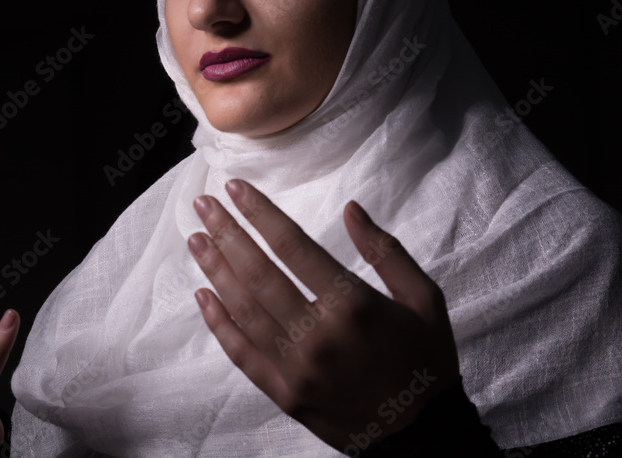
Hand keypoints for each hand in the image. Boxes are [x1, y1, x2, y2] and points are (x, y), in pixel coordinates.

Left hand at [187, 179, 459, 451]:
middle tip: (204, 204)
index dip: (260, 213)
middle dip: (227, 233)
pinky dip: (219, 324)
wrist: (423, 435)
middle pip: (259, 274)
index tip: (236, 188)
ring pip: (244, 310)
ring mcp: (297, 369)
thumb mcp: (425, 298)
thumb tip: (351, 208)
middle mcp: (319, 335)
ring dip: (216, 270)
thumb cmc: (426, 360)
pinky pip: (242, 355)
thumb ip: (386, 252)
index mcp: (354, 305)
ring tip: (196, 239)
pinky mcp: (285, 395)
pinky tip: (203, 295)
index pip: (293, 247)